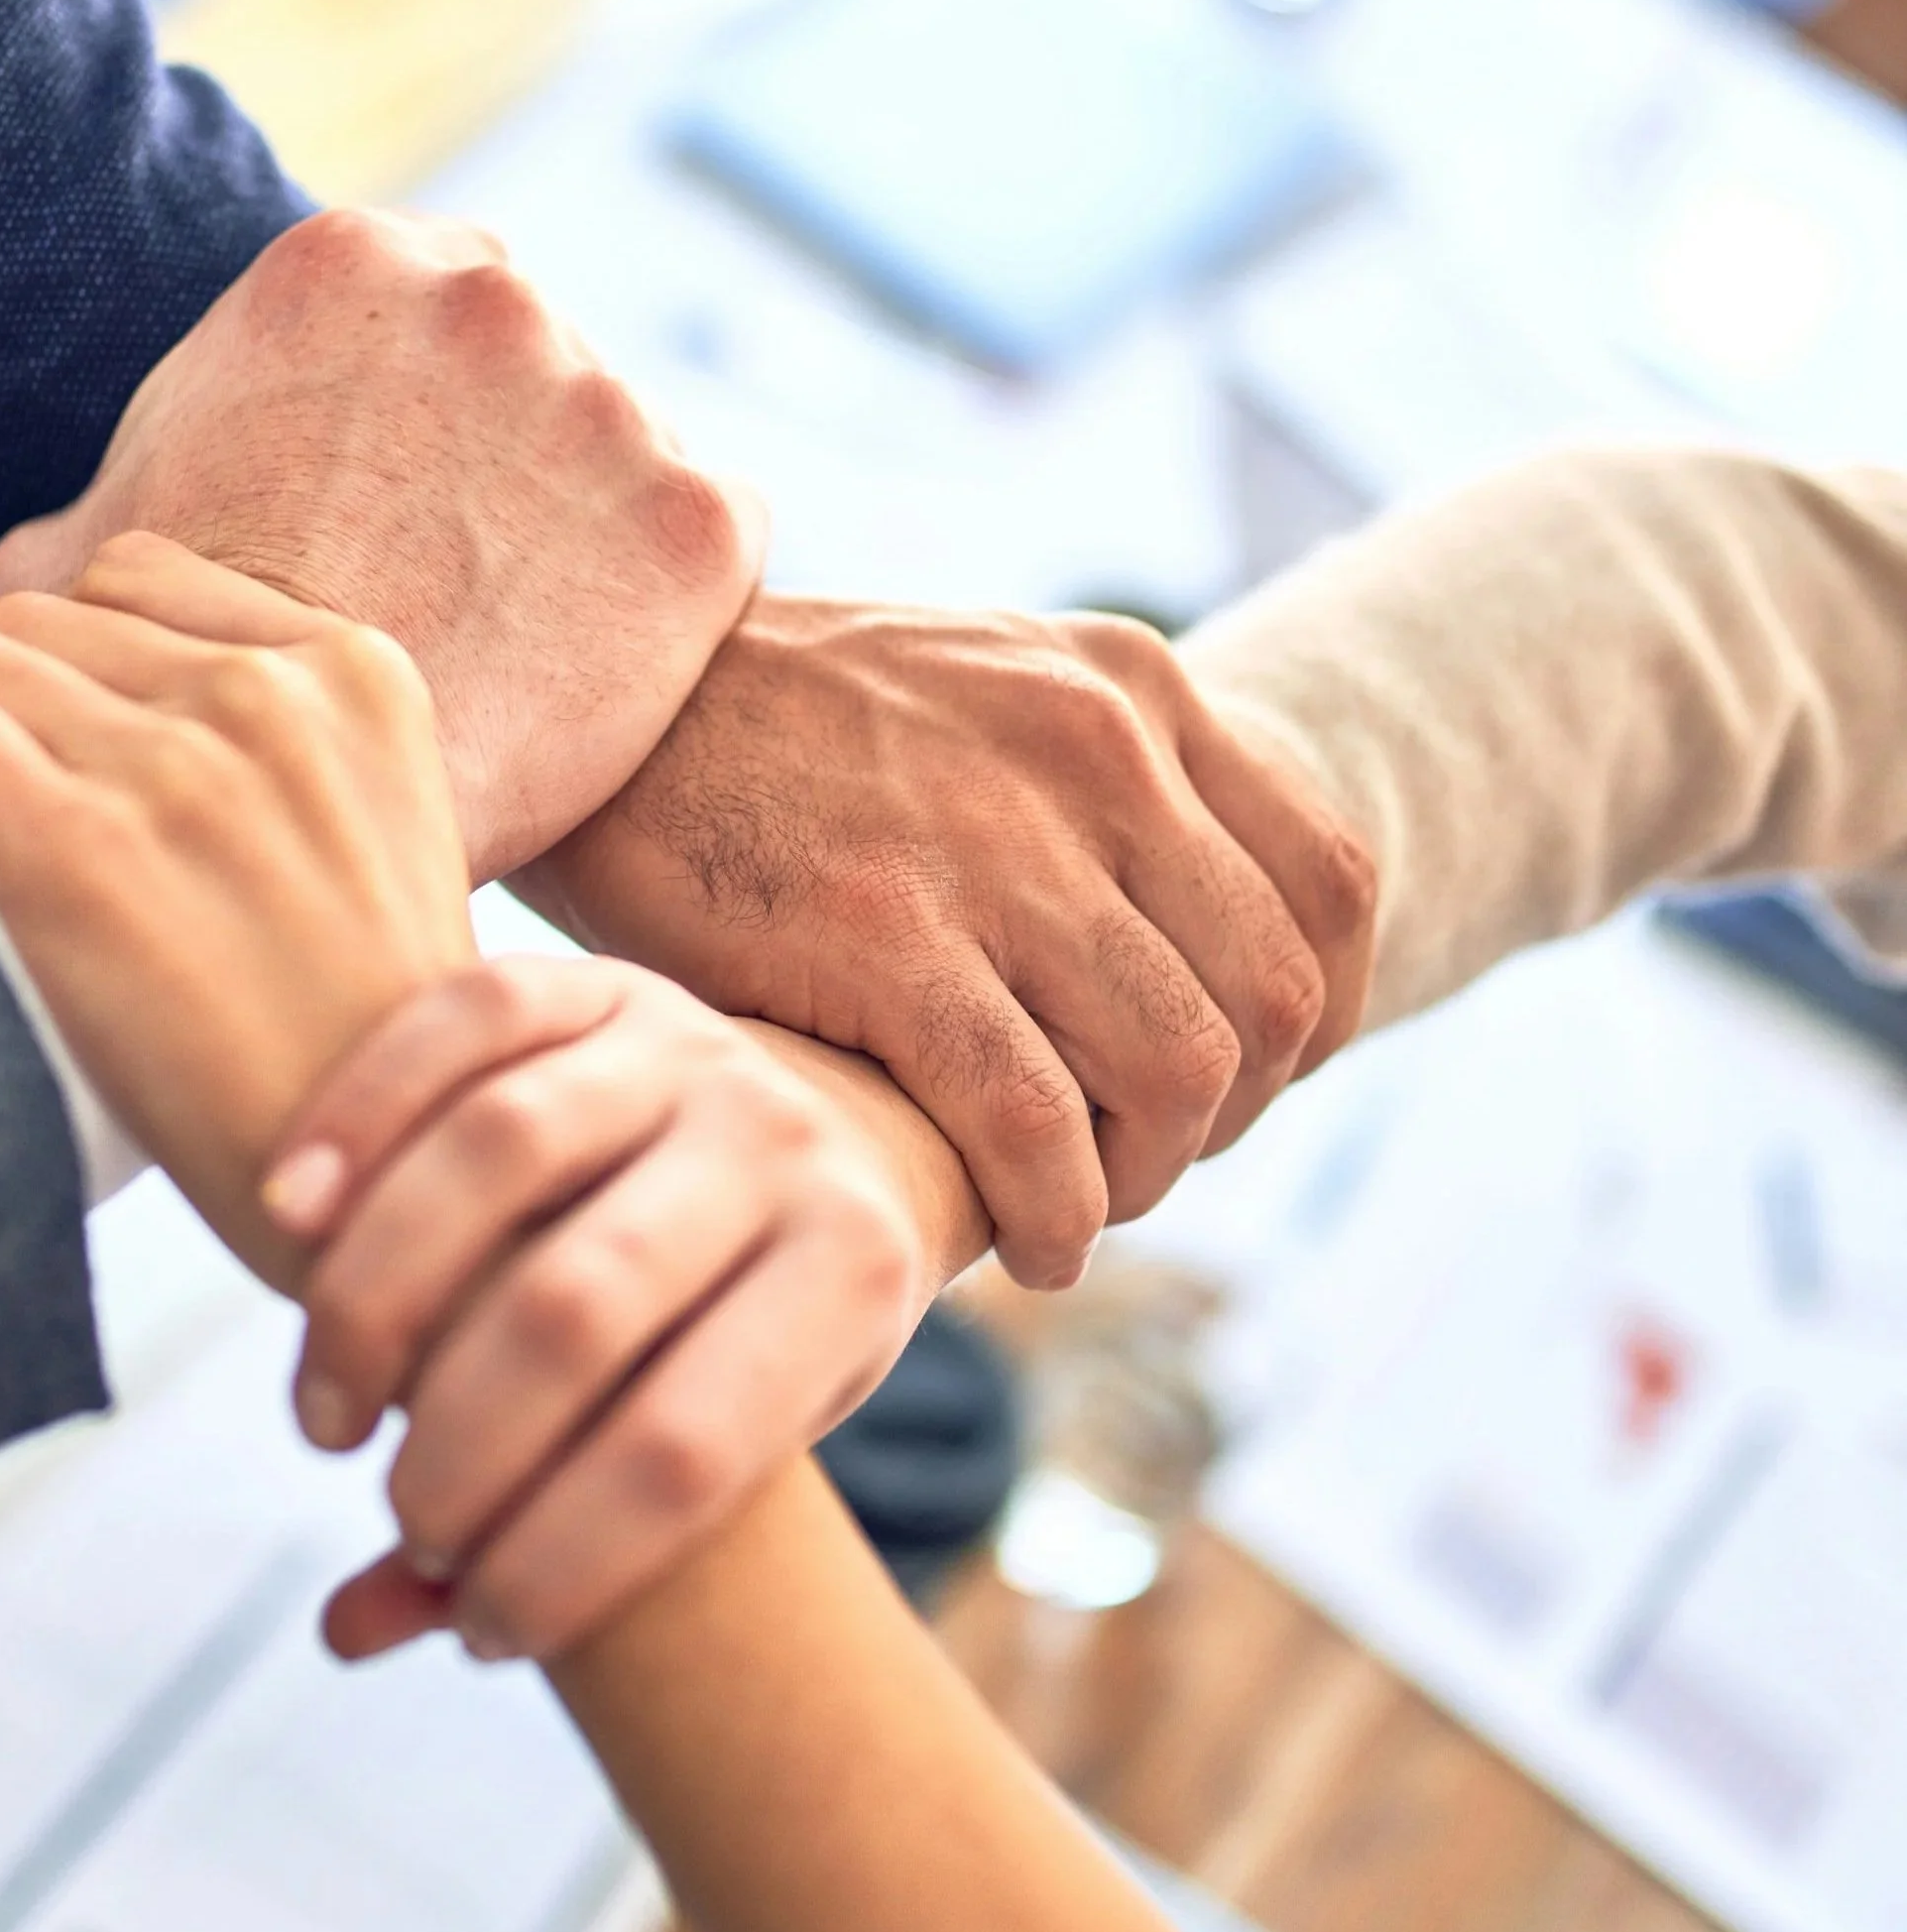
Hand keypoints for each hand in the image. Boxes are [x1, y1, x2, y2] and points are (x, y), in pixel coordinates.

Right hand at [0, 208, 767, 883]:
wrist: (294, 803)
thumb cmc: (171, 685)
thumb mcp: (73, 567)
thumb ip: (98, 511)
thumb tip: (57, 556)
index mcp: (345, 265)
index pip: (426, 308)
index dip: (421, 417)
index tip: (405, 505)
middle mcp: (493, 297)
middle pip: (538, 365)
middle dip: (513, 459)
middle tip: (467, 582)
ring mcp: (610, 403)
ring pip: (627, 455)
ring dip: (595, 529)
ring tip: (526, 645)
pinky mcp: (699, 520)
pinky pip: (716, 545)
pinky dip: (678, 604)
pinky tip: (604, 673)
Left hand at [0, 534, 476, 1279]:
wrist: (381, 1188)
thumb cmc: (367, 1043)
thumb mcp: (388, 835)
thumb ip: (291, 746)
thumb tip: (120, 705)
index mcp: (361, 677)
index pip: (142, 579)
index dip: (83, 665)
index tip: (70, 752)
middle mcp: (272, 697)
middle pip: (41, 621)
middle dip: (4, 706)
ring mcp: (176, 768)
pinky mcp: (73, 850)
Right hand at [265, 956, 923, 1662]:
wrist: (840, 1136)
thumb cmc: (761, 1329)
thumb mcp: (735, 1436)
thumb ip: (562, 1534)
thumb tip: (353, 1630)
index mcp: (853, 1272)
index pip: (688, 1448)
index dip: (566, 1562)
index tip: (487, 1628)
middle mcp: (783, 1142)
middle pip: (577, 1305)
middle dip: (459, 1448)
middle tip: (401, 1510)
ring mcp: (690, 1042)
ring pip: (500, 1151)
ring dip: (377, 1300)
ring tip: (328, 1415)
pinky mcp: (601, 979)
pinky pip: (461, 1022)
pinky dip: (358, 1116)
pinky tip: (285, 1218)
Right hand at [515, 597, 1375, 1289]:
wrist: (600, 693)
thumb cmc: (783, 725)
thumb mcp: (984, 690)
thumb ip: (1098, 784)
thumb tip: (1190, 941)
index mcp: (1132, 689)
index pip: (1332, 882)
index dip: (1316, 1017)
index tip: (1243, 1083)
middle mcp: (1095, 752)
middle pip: (1271, 996)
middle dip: (1230, 1117)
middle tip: (1142, 1157)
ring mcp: (995, 843)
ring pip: (1178, 1071)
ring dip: (1146, 1178)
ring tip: (1079, 1204)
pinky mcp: (883, 934)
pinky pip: (1036, 1125)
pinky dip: (1056, 1215)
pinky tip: (1022, 1241)